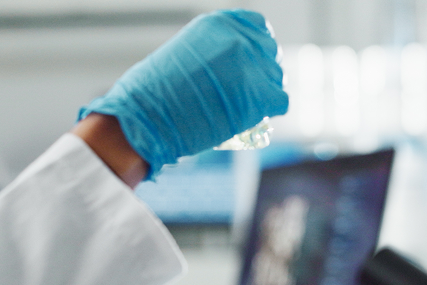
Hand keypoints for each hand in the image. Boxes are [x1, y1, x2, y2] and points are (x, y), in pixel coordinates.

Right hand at [78, 10, 288, 178]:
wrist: (147, 118)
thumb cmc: (153, 94)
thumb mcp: (183, 55)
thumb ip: (211, 55)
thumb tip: (228, 70)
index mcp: (218, 24)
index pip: (256, 27)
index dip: (254, 48)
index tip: (249, 64)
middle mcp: (239, 39)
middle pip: (268, 52)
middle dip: (260, 72)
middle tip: (246, 92)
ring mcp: (252, 65)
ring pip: (275, 77)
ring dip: (263, 93)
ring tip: (242, 107)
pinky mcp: (260, 95)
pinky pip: (279, 100)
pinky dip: (267, 111)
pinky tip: (249, 118)